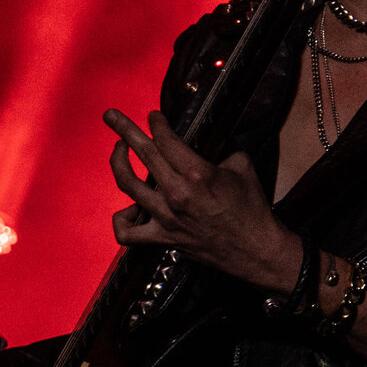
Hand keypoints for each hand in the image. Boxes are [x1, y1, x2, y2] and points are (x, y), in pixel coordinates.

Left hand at [104, 109, 301, 290]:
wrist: (255, 250)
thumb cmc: (251, 209)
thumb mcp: (242, 167)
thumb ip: (221, 150)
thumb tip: (206, 143)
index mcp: (198, 173)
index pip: (166, 139)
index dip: (156, 123)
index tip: (154, 116)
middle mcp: (177, 194)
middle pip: (143, 153)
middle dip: (124, 128)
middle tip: (111, 115)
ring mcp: (166, 217)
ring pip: (128, 184)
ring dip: (118, 161)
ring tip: (118, 149)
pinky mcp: (163, 238)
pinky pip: (127, 234)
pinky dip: (121, 220)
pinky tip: (127, 209)